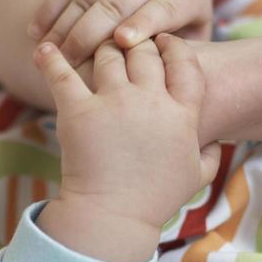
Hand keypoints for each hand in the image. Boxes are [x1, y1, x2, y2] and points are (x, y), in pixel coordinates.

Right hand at [27, 0, 213, 67]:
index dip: (142, 23)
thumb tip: (162, 85)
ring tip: (46, 55)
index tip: (122, 42)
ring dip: (63, 26)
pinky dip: (50, 7)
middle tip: (67, 65)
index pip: (161, 8)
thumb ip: (184, 50)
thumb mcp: (198, 20)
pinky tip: (36, 32)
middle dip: (88, 35)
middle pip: (115, 5)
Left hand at [33, 34, 221, 261]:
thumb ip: (212, 154)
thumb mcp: (196, 178)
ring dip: (102, 48)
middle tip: (125, 45)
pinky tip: (45, 50)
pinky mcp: (79, 111)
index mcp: (182, 115)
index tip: (162, 43)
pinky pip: (62, 74)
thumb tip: (216, 140)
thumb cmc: (154, 199)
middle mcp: (151, 102)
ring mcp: (114, 104)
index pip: (184, 64)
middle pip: (145, 51)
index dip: (173, 48)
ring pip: (109, 54)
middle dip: (136, 43)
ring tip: (94, 49)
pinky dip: (51, 59)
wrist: (112, 218)